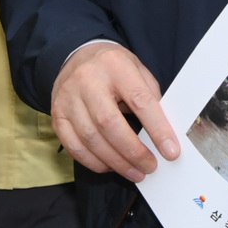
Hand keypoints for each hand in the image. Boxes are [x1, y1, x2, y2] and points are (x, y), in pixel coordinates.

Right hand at [51, 41, 178, 180]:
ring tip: (135, 172)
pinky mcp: (57, 115)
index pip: (139, 100)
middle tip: (150, 167)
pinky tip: (110, 166)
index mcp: (115, 65)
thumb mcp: (137, 69)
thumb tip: (164, 134)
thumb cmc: (113, 67)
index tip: (171, 151)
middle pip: (109, 123)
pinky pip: (74, 146)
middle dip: (133, 152)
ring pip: (91, 139)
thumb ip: (150, 96)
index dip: (157, 128)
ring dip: (116, 162)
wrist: (77, 56)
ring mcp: (68, 98)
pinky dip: (94, 162)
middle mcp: (87, 80)